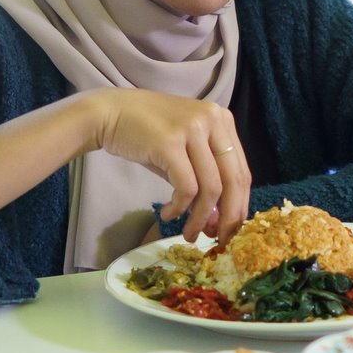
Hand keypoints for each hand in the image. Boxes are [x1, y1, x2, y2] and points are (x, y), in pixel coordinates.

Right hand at [92, 88, 250, 243]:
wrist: (110, 113)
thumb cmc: (148, 135)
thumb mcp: (186, 151)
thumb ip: (205, 179)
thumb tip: (218, 221)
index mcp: (223, 120)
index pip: (242, 171)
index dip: (239, 205)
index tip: (230, 229)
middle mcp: (213, 120)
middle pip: (233, 180)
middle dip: (228, 217)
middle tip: (218, 239)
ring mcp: (192, 129)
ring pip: (211, 188)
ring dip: (200, 218)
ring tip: (190, 234)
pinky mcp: (169, 143)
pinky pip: (186, 187)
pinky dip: (180, 208)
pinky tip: (169, 214)